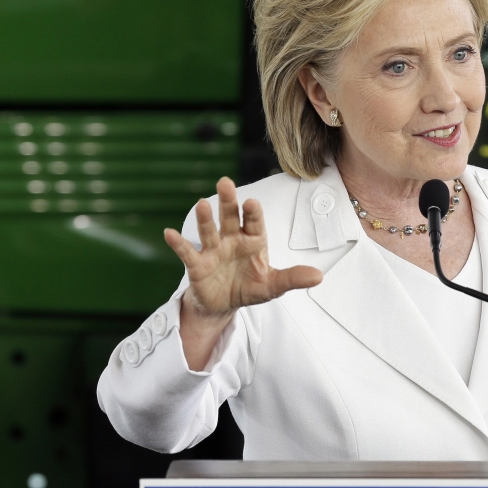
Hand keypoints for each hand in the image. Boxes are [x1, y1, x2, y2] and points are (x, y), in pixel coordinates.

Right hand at [163, 177, 321, 368]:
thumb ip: (293, 278)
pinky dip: (178, 244)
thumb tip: (319, 276)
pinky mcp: (197, 265)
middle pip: (230, 218)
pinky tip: (169, 233)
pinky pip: (187, 253)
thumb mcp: (273, 286)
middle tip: (225, 182)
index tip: (252, 202)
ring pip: (209, 231)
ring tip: (202, 205)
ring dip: (205, 219)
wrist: (224, 304)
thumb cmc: (250, 288)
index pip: (254, 223)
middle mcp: (232, 240)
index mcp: (253, 241)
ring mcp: (213, 250)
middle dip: (228, 201)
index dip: (253, 213)